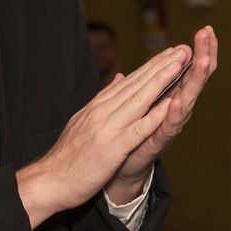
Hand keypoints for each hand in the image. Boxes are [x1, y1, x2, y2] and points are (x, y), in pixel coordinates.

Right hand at [17, 39, 208, 226]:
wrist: (47, 181)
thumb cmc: (68, 156)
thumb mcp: (84, 121)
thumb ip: (103, 99)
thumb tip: (119, 77)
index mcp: (98, 106)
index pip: (130, 81)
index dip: (152, 65)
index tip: (170, 52)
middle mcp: (102, 112)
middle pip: (137, 84)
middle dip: (161, 65)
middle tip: (182, 49)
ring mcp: (107, 129)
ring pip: (138, 100)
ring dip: (160, 81)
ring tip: (179, 65)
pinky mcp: (111, 149)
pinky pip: (136, 130)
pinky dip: (153, 117)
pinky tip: (168, 105)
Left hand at [111, 26, 217, 197]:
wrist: (122, 166)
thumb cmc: (135, 132)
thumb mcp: (145, 100)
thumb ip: (152, 81)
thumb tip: (161, 61)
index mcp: (173, 94)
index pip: (190, 68)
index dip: (200, 49)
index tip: (207, 29)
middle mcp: (177, 108)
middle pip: (195, 78)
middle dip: (203, 55)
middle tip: (208, 34)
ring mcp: (170, 124)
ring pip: (187, 98)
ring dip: (195, 79)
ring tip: (202, 60)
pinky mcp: (158, 141)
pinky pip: (168, 127)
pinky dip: (173, 114)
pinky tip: (176, 101)